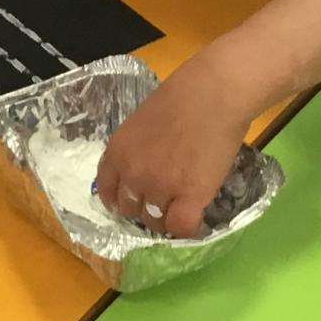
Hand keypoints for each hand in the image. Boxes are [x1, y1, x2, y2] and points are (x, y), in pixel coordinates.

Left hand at [94, 54, 263, 238]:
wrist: (213, 92)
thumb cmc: (181, 97)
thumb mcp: (140, 123)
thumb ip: (134, 150)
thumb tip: (139, 171)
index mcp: (117, 153)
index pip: (107, 192)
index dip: (121, 199)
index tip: (134, 199)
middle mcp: (132, 175)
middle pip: (130, 210)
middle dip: (144, 207)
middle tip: (163, 198)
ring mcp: (160, 188)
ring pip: (155, 222)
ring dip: (166, 217)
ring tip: (182, 204)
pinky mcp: (190, 197)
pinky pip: (180, 227)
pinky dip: (185, 228)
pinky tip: (194, 215)